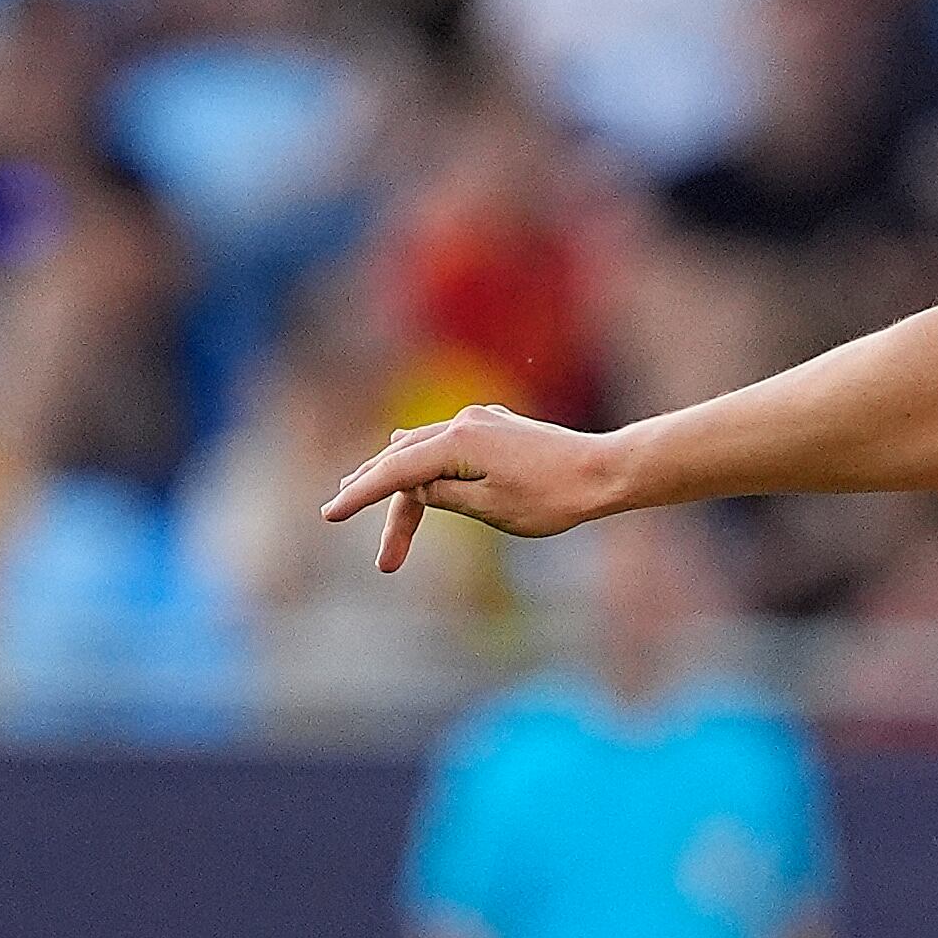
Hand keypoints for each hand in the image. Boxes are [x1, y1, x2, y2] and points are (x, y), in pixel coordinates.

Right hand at [322, 404, 627, 569]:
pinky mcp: (497, 429)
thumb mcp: (493, 509)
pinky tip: (408, 465)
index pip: (395, 472)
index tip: (329, 514)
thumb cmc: (556, 498)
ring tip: (360, 488)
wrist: (608, 472)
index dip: (360, 496)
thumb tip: (415, 487)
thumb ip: (445, 496)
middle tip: (338, 515)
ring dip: (395, 473)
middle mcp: (464, 423)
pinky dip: (424, 461)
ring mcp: (481, 422)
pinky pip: (447, 444)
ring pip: (423, 449)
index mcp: (458, 442)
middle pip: (404, 461)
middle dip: (376, 492)